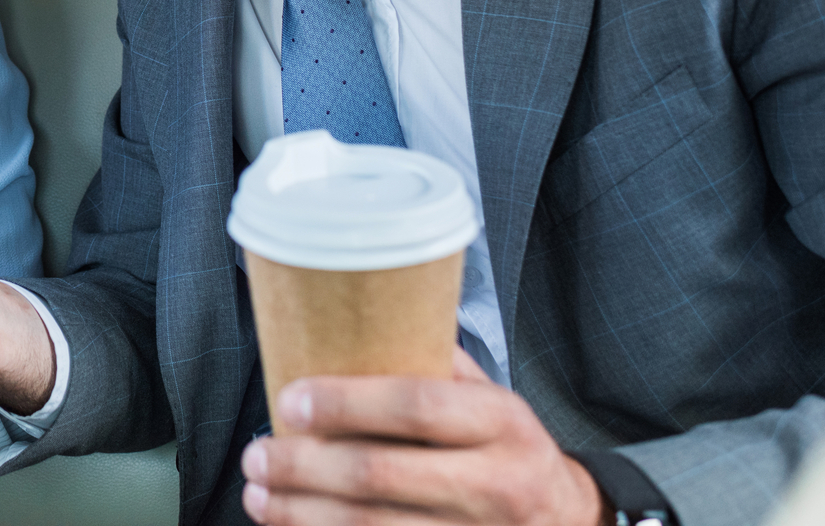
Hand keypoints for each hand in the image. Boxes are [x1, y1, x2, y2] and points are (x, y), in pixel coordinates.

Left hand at [241, 347, 604, 525]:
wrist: (568, 519)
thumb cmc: (506, 449)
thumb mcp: (487, 399)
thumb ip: (429, 366)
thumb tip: (343, 318)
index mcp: (502, 422)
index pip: (415, 405)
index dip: (345, 403)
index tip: (289, 398)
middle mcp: (499, 484)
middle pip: (380, 474)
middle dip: (303, 465)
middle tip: (256, 454)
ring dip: (301, 514)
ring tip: (258, 494)